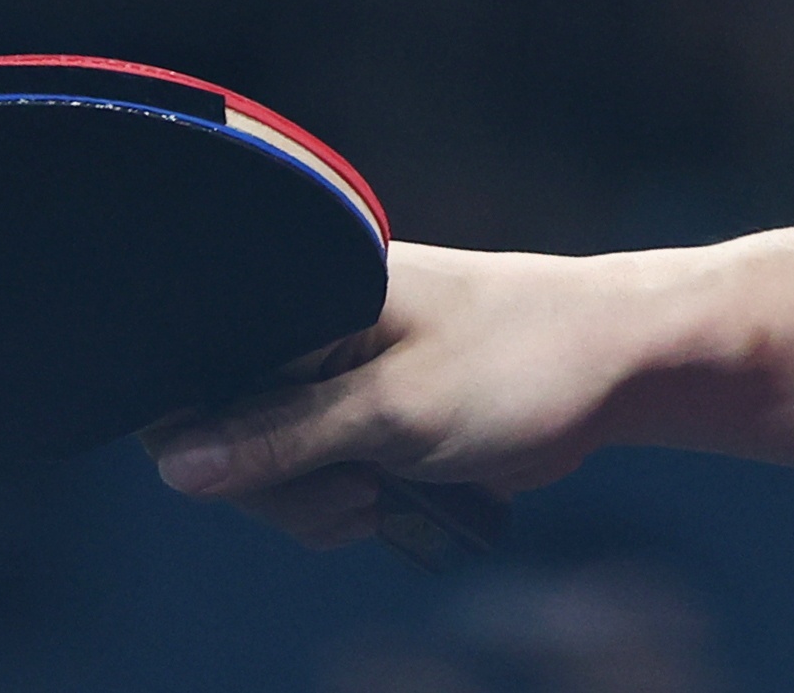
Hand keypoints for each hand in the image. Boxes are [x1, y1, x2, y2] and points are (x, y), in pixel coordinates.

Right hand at [143, 243, 664, 549]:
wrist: (618, 367)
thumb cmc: (519, 362)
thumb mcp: (393, 410)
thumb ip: (281, 438)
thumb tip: (175, 464)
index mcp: (311, 291)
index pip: (198, 367)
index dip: (200, 434)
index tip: (253, 474)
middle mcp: (316, 327)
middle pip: (225, 432)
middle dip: (274, 484)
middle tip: (350, 488)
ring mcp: (341, 374)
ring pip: (268, 467)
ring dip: (312, 502)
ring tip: (377, 494)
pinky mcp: (368, 415)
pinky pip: (314, 476)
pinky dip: (339, 503)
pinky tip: (386, 501)